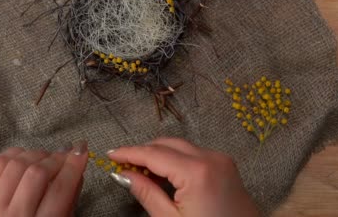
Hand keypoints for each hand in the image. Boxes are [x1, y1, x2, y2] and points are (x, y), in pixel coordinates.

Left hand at [0, 141, 87, 216]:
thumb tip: (77, 169)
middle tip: (66, 154)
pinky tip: (26, 157)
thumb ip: (70, 200)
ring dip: (36, 154)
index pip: (60, 189)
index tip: (82, 149)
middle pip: (36, 173)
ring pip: (16, 164)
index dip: (74, 165)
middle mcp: (16, 216)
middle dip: (55, 158)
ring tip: (47, 158)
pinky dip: (14, 154)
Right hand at [108, 138, 259, 216]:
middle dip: (143, 152)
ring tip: (140, 172)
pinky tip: (164, 175)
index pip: (153, 153)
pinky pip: (195, 155)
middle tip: (122, 165)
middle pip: (167, 144)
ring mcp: (222, 161)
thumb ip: (146, 193)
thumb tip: (124, 174)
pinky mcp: (227, 168)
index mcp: (196, 171)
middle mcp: (211, 157)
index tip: (110, 154)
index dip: (129, 153)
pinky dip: (176, 160)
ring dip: (159, 155)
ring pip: (181, 147)